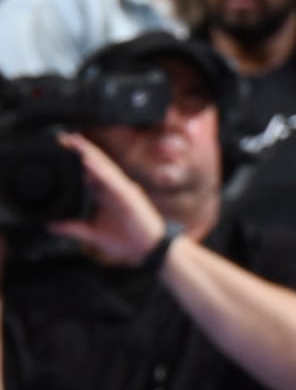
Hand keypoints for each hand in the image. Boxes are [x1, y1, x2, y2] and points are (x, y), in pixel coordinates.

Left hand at [49, 133, 166, 267]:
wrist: (150, 251)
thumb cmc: (128, 241)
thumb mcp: (93, 235)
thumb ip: (73, 228)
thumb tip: (51, 225)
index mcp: (106, 195)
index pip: (89, 173)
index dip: (75, 161)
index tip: (59, 150)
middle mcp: (115, 189)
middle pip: (96, 165)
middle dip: (80, 151)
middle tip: (63, 138)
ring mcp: (123, 190)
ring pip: (104, 168)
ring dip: (90, 154)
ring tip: (74, 142)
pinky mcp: (129, 197)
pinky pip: (113, 180)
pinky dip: (100, 171)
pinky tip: (89, 162)